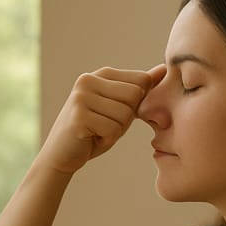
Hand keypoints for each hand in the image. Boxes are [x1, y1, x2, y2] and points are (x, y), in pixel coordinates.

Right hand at [38, 67, 154, 174]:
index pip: (141, 81)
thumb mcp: (119, 107)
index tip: (115, 114)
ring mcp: (81, 97)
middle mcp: (88, 80)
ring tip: (97, 132)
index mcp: (100, 74)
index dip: (136, 104)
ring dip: (116, 130)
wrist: (61, 155)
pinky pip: (113, 129)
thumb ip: (139, 89)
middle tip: (105, 125)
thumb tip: (163, 70)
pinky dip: (107, 140)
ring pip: (125, 114)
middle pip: (135, 95)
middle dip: (127, 118)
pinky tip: (91, 139)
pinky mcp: (79, 117)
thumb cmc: (93, 131)